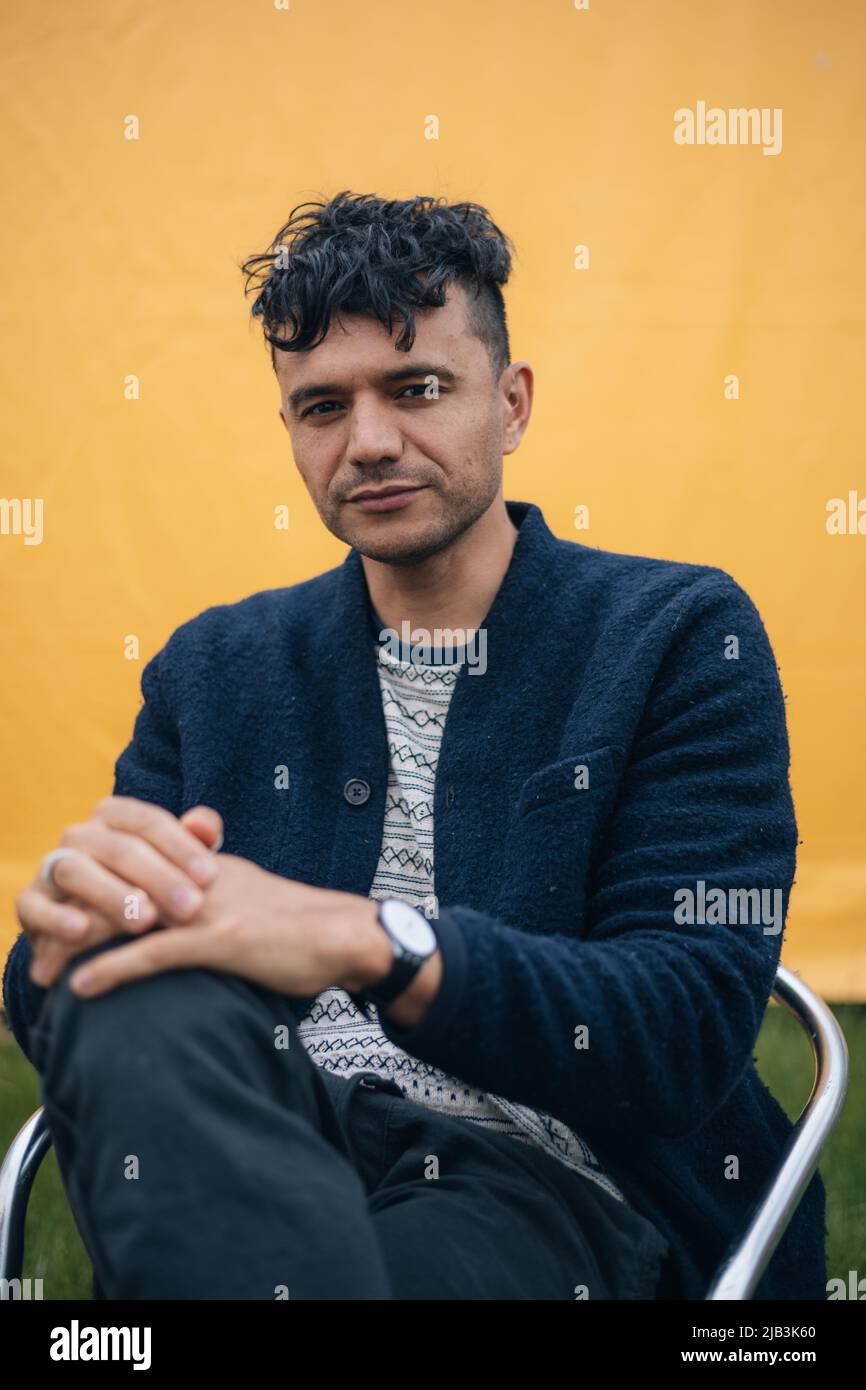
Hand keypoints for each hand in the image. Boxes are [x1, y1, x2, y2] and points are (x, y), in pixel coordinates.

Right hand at [16, 799, 223, 988]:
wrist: (100, 927)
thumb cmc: (150, 888)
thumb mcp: (176, 865)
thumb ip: (195, 843)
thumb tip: (208, 828)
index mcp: (114, 816)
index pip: (148, 821)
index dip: (181, 847)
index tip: (211, 877)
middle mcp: (80, 835)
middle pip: (118, 848)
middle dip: (158, 878)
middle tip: (192, 908)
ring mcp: (51, 867)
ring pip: (76, 871)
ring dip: (111, 896)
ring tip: (144, 922)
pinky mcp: (29, 903)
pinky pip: (35, 906)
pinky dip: (56, 918)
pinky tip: (82, 932)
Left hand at [65, 855, 389, 1000]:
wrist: (346, 935)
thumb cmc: (300, 926)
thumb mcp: (246, 896)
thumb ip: (208, 894)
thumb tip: (177, 909)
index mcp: (201, 865)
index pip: (128, 867)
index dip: (87, 890)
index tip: (56, 917)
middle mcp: (197, 878)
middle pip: (115, 887)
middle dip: (69, 916)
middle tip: (36, 948)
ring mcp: (208, 907)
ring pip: (124, 916)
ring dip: (76, 944)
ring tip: (43, 970)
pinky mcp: (221, 940)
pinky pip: (153, 953)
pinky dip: (112, 969)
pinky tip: (82, 985)